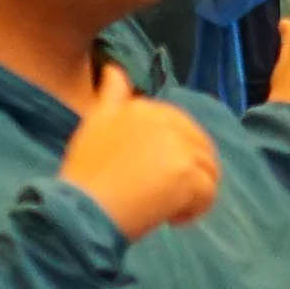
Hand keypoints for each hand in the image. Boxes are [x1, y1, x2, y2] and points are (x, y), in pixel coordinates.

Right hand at [60, 68, 222, 237]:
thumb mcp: (93, 124)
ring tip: (165, 209)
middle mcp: (162, 119)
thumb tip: (113, 69)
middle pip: (199, 146)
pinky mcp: (187, 174)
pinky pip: (209, 193)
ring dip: (191, 193)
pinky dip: (195, 210)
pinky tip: (171, 219)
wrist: (80, 211)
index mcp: (141, 107)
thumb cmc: (85, 176)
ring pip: (208, 169)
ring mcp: (177, 146)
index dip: (170, 154)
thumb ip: (110, 96)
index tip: (149, 175)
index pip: (179, 126)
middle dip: (187, 172)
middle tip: (160, 196)